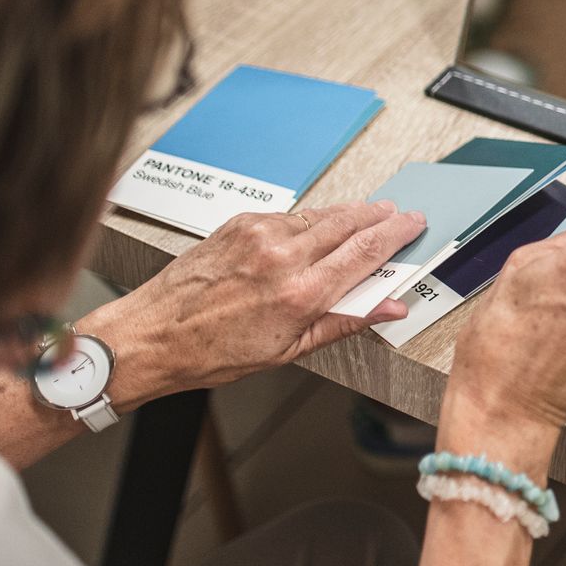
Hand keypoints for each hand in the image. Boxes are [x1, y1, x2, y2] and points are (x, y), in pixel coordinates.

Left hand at [94, 201, 430, 395]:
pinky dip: (311, 219)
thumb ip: (343, 322)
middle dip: (380, 216)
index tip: (413, 224)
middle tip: (400, 213)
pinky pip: (290, 215)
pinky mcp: (240, 223)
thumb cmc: (212, 352)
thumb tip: (387, 308)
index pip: (366, 251)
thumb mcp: (288, 350)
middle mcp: (283, 256)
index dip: (397, 234)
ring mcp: (260, 234)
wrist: (152, 335)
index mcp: (300, 293)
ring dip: (349, 214)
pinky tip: (317, 227)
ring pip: (321, 214)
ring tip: (367, 216)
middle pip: (350, 222)